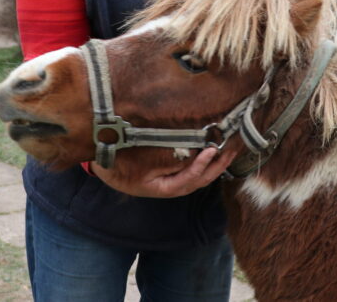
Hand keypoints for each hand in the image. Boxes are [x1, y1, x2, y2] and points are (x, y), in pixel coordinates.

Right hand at [91, 147, 236, 197]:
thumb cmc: (119, 162)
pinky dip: (207, 160)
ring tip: (229, 148)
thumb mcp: (139, 162)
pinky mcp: (173, 173)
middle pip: (200, 181)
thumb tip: (191, 153)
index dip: (201, 166)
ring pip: (200, 176)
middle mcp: (171, 187)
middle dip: (217, 166)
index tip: (211, 150)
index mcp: (162, 188)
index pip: (188, 180)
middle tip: (231, 148)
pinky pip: (194, 169)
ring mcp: (173, 181)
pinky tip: (215, 149)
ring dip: (216, 163)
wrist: (105, 165)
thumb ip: (165, 160)